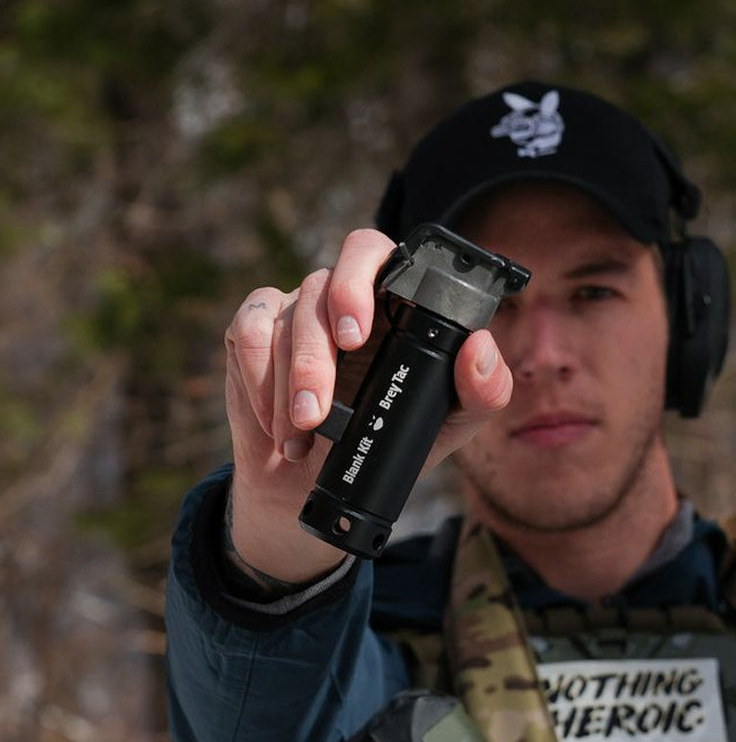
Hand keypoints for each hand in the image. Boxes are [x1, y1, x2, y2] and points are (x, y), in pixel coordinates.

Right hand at [223, 228, 511, 585]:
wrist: (315, 486)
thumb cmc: (388, 443)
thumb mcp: (447, 427)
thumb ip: (483, 391)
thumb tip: (479, 347)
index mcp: (393, 304)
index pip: (378, 255)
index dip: (361, 279)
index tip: (356, 335)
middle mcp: (342, 297)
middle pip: (323, 281)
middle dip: (318, 343)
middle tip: (321, 401)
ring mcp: (296, 310)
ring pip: (286, 319)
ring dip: (292, 383)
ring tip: (304, 433)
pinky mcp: (253, 329)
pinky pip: (246, 333)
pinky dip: (259, 382)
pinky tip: (276, 424)